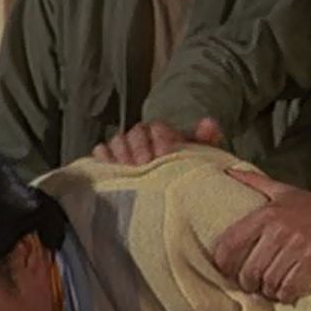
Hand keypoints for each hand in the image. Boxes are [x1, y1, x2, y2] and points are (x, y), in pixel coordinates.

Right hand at [92, 118, 223, 164]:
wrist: (171, 187)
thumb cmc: (184, 168)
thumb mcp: (198, 154)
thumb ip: (206, 139)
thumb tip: (209, 123)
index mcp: (162, 133)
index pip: (158, 127)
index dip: (160, 137)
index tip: (165, 153)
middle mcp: (141, 137)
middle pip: (135, 133)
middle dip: (139, 147)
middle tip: (144, 163)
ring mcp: (124, 148)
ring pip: (117, 141)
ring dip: (121, 152)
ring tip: (128, 169)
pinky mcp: (109, 161)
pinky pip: (101, 152)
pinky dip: (103, 158)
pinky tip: (108, 167)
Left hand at [214, 170, 310, 302]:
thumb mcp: (284, 190)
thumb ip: (255, 181)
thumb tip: (228, 172)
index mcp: (266, 213)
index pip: (230, 244)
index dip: (223, 264)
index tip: (227, 272)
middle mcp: (278, 229)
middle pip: (248, 270)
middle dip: (248, 283)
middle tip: (253, 286)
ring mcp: (297, 245)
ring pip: (268, 282)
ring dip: (268, 291)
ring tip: (271, 289)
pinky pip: (289, 287)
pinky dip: (285, 295)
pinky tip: (287, 292)